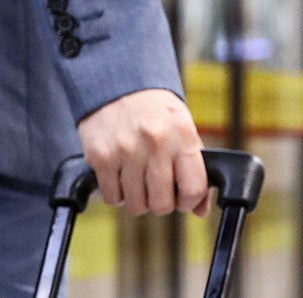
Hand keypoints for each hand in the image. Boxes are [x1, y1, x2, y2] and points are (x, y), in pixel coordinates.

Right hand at [77, 90, 210, 217]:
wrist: (118, 82)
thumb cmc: (154, 111)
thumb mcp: (182, 129)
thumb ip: (193, 168)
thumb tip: (200, 209)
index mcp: (182, 135)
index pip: (193, 189)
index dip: (188, 201)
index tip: (181, 196)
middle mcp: (155, 143)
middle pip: (161, 205)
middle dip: (160, 203)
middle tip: (156, 188)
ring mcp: (126, 151)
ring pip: (136, 206)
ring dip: (137, 199)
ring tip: (137, 178)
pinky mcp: (101, 157)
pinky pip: (112, 198)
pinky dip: (117, 193)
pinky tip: (120, 175)